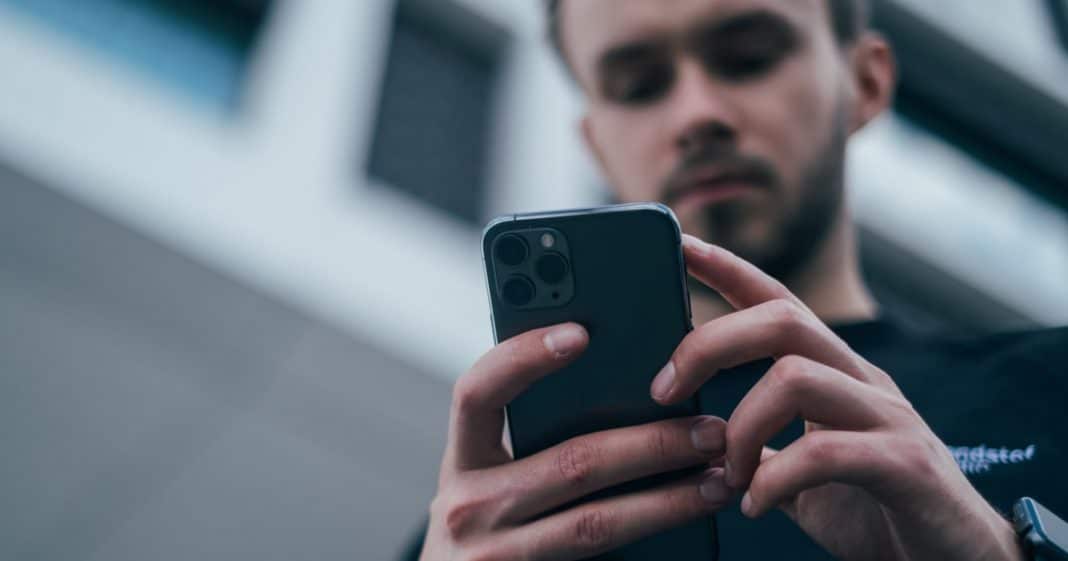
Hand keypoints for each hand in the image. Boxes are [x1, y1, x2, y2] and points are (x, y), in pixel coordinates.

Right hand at [419, 323, 729, 560]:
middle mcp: (467, 508)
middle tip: (711, 429)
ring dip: (670, 499)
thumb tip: (628, 388)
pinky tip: (694, 525)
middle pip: (569, 462)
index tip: (581, 333)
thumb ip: (533, 441)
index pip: (477, 393)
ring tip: (721, 479)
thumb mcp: (493, 483)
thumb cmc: (494, 529)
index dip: (523, 358)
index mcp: (461, 461)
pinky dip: (656, 540)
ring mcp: (494, 557)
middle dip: (651, 443)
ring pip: (596, 522)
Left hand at [649, 234, 1022, 560]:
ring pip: (795, 377)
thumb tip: (697, 439)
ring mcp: (889, 418)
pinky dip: (773, 479)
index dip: (729, 269)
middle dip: (709, 344)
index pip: (778, 301)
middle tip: (664, 390)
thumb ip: (762, 446)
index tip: (680, 246)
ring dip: (740, 428)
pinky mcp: (906, 465)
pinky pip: (823, 452)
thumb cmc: (878, 512)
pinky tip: (755, 505)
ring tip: (727, 474)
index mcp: (836, 374)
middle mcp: (864, 381)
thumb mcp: (805, 471)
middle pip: (782, 320)